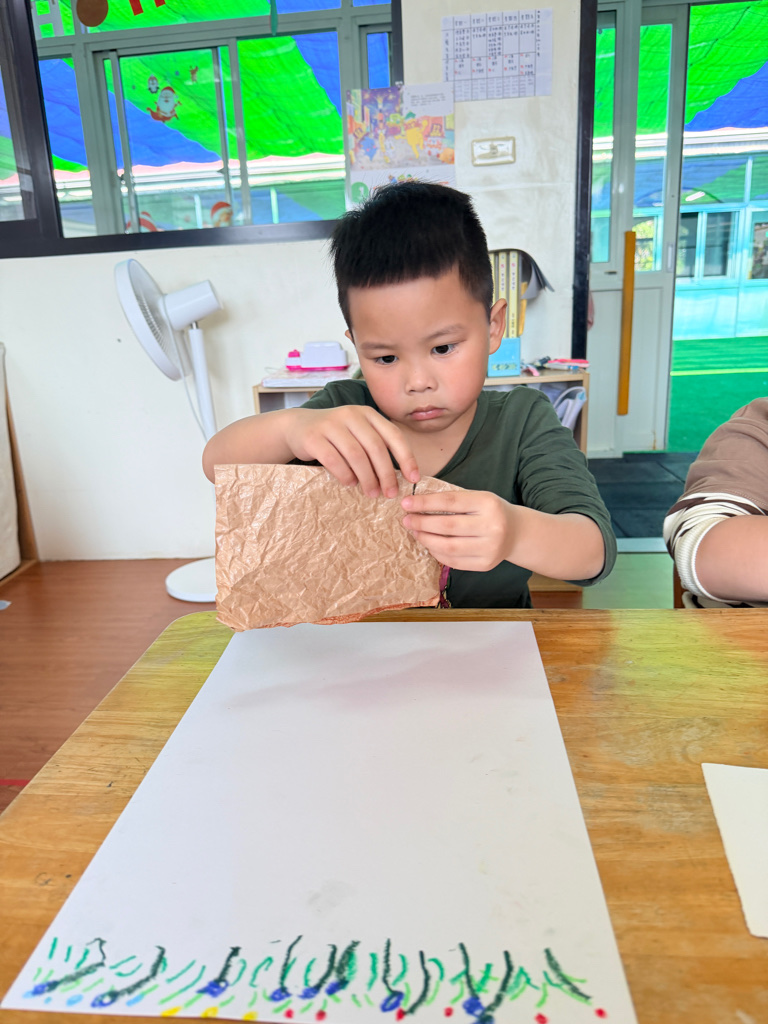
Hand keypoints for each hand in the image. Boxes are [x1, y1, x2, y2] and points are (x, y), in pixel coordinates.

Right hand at [284, 406, 419, 497]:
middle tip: (390, 493)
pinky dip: (345, 475)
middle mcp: (351, 415)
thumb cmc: (335, 435)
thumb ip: (376, 446)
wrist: (297, 426)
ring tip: (372, 493)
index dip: (406, 458)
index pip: (393, 435)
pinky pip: (334, 460)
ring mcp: (331, 424)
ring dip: (367, 478)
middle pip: (376, 448)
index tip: (413, 478)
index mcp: (367, 413)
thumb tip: (402, 476)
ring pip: (356, 455)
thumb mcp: (358, 433)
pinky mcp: (314, 437)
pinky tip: (350, 483)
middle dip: (386, 474)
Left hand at [401, 489, 515, 570]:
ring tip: (415, 532)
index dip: (425, 503)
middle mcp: (492, 526)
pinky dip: (437, 553)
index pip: (450, 501)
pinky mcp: (486, 564)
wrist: (517, 533)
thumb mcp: (478, 498)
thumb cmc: (490, 512)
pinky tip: (429, 544)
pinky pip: (454, 561)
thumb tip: (417, 504)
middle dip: (422, 523)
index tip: (406, 503)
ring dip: (426, 540)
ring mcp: (490, 548)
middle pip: (448, 526)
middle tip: (407, 520)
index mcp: (488, 503)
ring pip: (448, 546)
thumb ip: (452, 501)